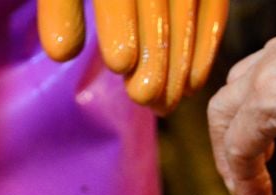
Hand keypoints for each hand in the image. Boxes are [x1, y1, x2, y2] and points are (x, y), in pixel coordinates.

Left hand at [37, 0, 228, 113]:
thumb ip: (61, 9)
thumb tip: (62, 51)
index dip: (120, 21)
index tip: (119, 63)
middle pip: (157, 1)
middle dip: (155, 53)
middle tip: (144, 97)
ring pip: (188, 9)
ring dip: (180, 62)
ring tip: (164, 104)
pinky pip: (214, 8)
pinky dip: (206, 46)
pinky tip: (193, 84)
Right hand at [207, 15, 275, 194]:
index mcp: (268, 99)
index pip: (237, 149)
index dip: (242, 182)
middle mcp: (269, 67)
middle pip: (222, 113)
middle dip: (227, 150)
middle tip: (243, 177)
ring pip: (240, 82)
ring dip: (241, 117)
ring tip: (263, 144)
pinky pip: (270, 62)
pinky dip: (265, 91)